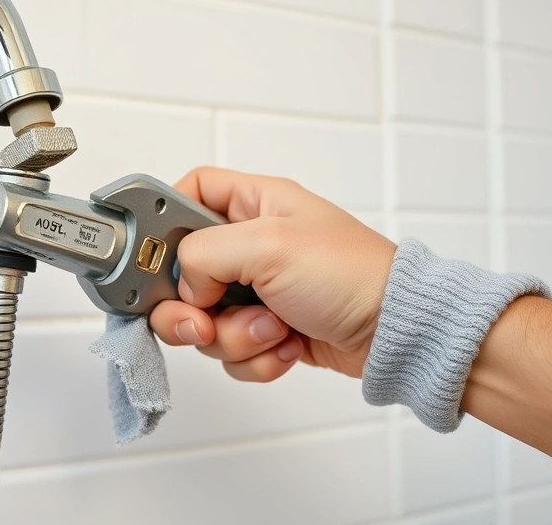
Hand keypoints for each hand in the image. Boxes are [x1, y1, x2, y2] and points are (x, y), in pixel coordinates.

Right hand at [149, 167, 395, 380]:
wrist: (397, 333)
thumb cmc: (351, 276)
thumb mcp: (271, 244)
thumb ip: (206, 253)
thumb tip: (186, 285)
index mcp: (253, 204)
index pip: (186, 194)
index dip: (163, 222)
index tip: (153, 256)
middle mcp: (250, 245)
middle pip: (181, 273)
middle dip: (189, 308)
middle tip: (204, 320)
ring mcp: (257, 290)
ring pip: (203, 320)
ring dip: (233, 336)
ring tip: (275, 329)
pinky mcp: (266, 330)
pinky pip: (231, 350)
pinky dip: (255, 357)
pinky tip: (288, 345)